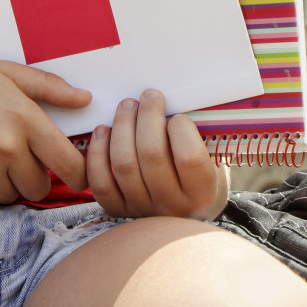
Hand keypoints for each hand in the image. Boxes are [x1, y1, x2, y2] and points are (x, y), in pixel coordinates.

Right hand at [0, 56, 89, 204]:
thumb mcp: (6, 73)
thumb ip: (50, 87)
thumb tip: (85, 99)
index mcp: (25, 117)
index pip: (69, 164)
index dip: (77, 175)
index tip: (72, 176)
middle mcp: (6, 146)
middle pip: (39, 187)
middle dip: (31, 177)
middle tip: (13, 157)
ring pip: (11, 197)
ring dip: (4, 184)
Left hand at [86, 89, 229, 220]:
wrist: (183, 209)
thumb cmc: (196, 172)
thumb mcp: (208, 155)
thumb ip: (195, 132)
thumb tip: (167, 99)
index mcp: (201, 191)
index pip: (189, 157)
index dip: (180, 128)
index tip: (177, 115)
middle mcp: (171, 205)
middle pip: (151, 154)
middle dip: (147, 115)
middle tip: (148, 96)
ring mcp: (143, 209)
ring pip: (123, 164)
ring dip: (122, 126)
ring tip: (127, 105)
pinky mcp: (119, 210)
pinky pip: (100, 182)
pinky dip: (97, 152)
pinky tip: (103, 130)